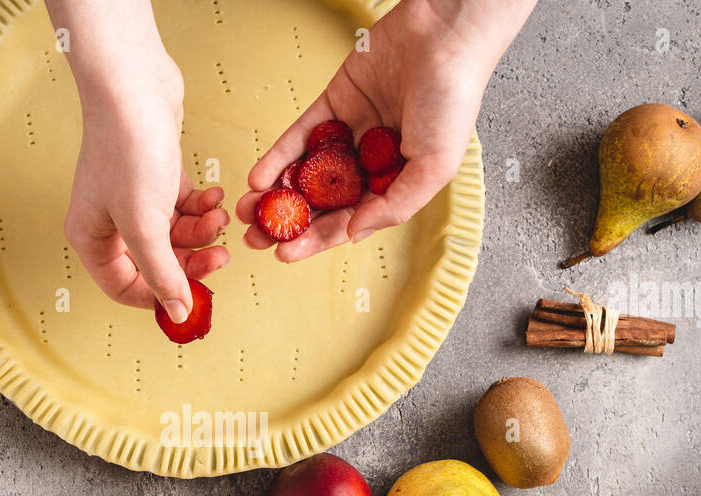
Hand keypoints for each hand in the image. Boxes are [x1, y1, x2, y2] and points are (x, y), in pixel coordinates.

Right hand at [51, 0, 228, 321]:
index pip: (126, 288)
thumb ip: (163, 274)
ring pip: (174, 236)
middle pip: (156, 264)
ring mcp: (131, 199)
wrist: (132, 84)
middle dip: (191, 261)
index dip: (161, 297)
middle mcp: (108, 222)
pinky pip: (182, 208)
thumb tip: (179, 313)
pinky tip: (215, 196)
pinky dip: (201, 207)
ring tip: (219, 217)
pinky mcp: (154, 176)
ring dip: (202, 231)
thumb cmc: (128, 151)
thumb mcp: (145, 225)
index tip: (195, 298)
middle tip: (221, 258)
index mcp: (93, 239)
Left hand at [236, 0, 533, 261]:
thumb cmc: (453, 101)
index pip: (348, 220)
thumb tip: (353, 231)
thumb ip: (395, 205)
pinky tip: (258, 178)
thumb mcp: (434, 166)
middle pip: (321, 202)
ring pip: (305, 172)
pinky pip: (300, 137)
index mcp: (395, 183)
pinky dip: (278, 157)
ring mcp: (349, 134)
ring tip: (247, 213)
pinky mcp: (333, 104)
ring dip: (275, 194)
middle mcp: (370, 163)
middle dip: (287, 222)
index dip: (317, 239)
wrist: (445, 36)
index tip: (286, 254)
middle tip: (255, 240)